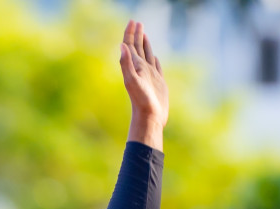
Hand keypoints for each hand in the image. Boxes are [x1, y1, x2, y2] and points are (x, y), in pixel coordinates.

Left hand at [119, 21, 168, 149]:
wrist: (150, 116)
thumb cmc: (141, 100)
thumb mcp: (132, 80)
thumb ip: (126, 63)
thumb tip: (122, 45)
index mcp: (134, 66)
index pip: (130, 45)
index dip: (130, 33)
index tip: (132, 21)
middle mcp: (140, 69)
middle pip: (137, 47)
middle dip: (136, 34)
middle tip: (137, 22)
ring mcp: (149, 75)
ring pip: (146, 54)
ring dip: (144, 43)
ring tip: (143, 33)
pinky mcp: (157, 81)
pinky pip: (155, 65)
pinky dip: (153, 58)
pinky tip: (152, 56)